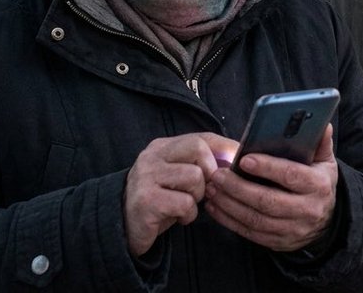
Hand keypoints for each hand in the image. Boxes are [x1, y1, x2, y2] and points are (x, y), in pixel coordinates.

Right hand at [123, 132, 236, 256]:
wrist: (123, 227)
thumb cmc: (159, 200)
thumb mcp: (176, 177)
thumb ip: (198, 164)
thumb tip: (234, 157)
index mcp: (162, 147)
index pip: (201, 137)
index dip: (225, 146)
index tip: (239, 157)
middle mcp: (152, 157)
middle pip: (199, 148)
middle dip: (210, 172)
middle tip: (204, 190)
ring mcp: (147, 177)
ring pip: (195, 176)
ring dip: (197, 196)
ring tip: (185, 205)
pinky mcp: (147, 200)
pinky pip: (185, 203)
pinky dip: (188, 214)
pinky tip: (178, 218)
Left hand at [205, 125, 337, 251]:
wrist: (327, 221)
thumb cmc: (318, 183)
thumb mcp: (325, 162)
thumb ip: (320, 142)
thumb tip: (322, 124)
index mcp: (318, 185)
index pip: (291, 175)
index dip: (267, 168)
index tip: (244, 159)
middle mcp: (307, 210)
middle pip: (268, 201)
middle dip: (239, 188)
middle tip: (218, 175)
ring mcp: (292, 229)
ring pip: (255, 219)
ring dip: (229, 204)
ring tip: (212, 189)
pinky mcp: (278, 242)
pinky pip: (250, 232)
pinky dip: (229, 220)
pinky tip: (215, 207)